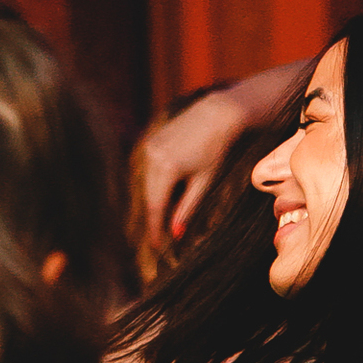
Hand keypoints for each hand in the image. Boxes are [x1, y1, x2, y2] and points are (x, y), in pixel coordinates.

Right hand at [137, 60, 308, 249]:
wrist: (216, 114)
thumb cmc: (215, 150)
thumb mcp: (204, 183)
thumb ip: (188, 208)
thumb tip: (175, 233)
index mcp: (166, 168)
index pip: (155, 206)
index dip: (155, 228)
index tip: (157, 247)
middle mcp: (152, 156)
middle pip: (148, 196)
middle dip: (153, 218)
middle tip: (159, 239)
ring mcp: (148, 146)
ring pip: (146, 184)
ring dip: (153, 202)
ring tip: (161, 221)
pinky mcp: (150, 141)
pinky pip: (147, 171)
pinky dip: (153, 186)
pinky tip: (162, 197)